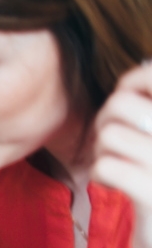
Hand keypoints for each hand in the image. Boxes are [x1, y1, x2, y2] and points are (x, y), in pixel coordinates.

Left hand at [92, 62, 151, 247]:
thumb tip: (146, 65)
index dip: (134, 81)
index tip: (130, 97)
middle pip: (121, 104)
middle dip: (106, 119)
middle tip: (114, 139)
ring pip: (108, 134)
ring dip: (103, 149)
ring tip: (118, 161)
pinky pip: (105, 166)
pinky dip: (102, 174)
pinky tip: (117, 183)